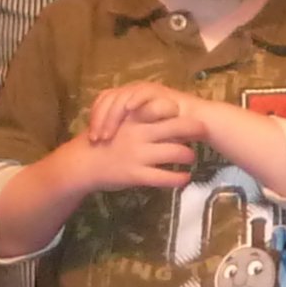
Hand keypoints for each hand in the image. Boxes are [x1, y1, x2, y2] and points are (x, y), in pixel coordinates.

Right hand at [75, 82, 204, 188]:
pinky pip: (165, 177)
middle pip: (178, 127)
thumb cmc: (101, 139)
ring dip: (189, 155)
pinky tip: (185, 178)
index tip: (190, 114)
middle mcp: (140, 133)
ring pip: (176, 152)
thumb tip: (163, 110)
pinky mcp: (136, 174)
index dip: (181, 111)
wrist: (81, 163)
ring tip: (191, 157)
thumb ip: (137, 115)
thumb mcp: (117, 120)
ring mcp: (139, 155)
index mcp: (134, 117)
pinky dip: (179, 178)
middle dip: (196, 129)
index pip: (165, 108)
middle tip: (204, 131)